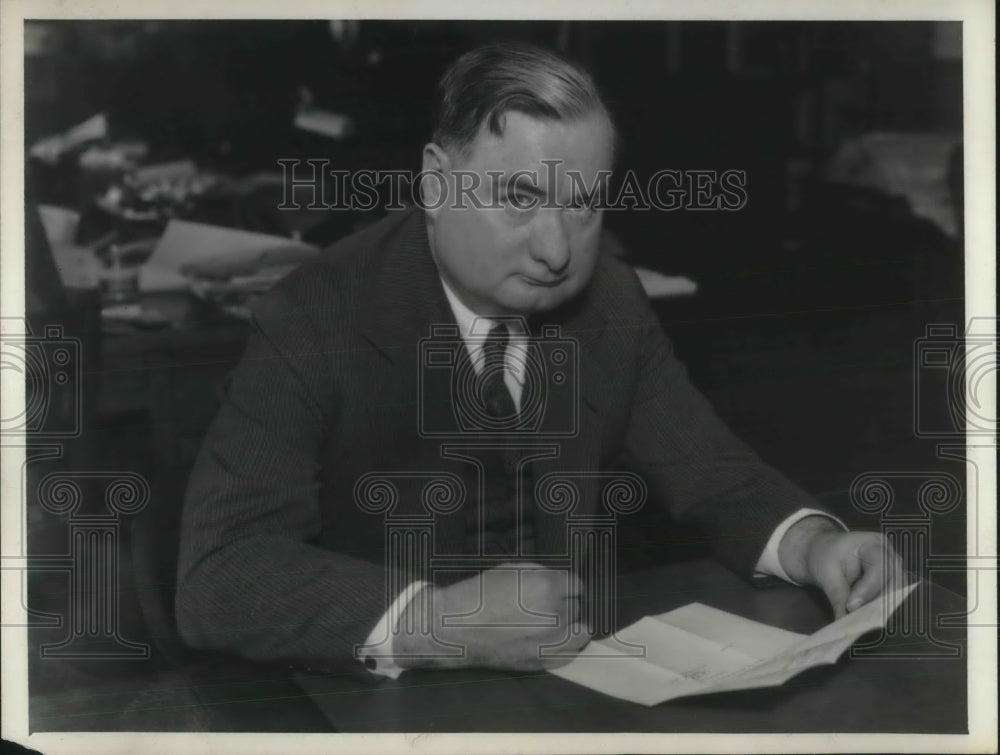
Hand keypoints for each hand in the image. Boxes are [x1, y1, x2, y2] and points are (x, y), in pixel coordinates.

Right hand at [394, 563, 592, 670]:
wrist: (455, 628)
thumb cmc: (481, 593)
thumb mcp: (511, 569)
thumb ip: (541, 573)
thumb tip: (558, 580)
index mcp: (547, 587)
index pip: (576, 584)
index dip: (564, 584)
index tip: (554, 586)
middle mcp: (555, 615)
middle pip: (576, 606)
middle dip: (563, 602)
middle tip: (545, 603)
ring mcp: (550, 642)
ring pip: (579, 632)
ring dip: (570, 625)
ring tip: (555, 622)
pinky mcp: (542, 661)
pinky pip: (569, 653)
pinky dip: (566, 645)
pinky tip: (554, 639)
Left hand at [779, 517, 905, 619]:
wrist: (824, 553)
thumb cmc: (825, 555)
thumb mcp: (825, 571)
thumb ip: (837, 593)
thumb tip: (843, 620)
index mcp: (873, 544)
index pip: (880, 566)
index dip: (868, 588)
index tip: (851, 606)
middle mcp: (890, 557)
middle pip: (895, 582)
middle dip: (879, 602)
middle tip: (860, 620)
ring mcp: (893, 571)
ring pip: (896, 594)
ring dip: (880, 610)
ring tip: (861, 623)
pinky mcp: (889, 586)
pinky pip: (890, 601)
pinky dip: (878, 612)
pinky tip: (864, 622)